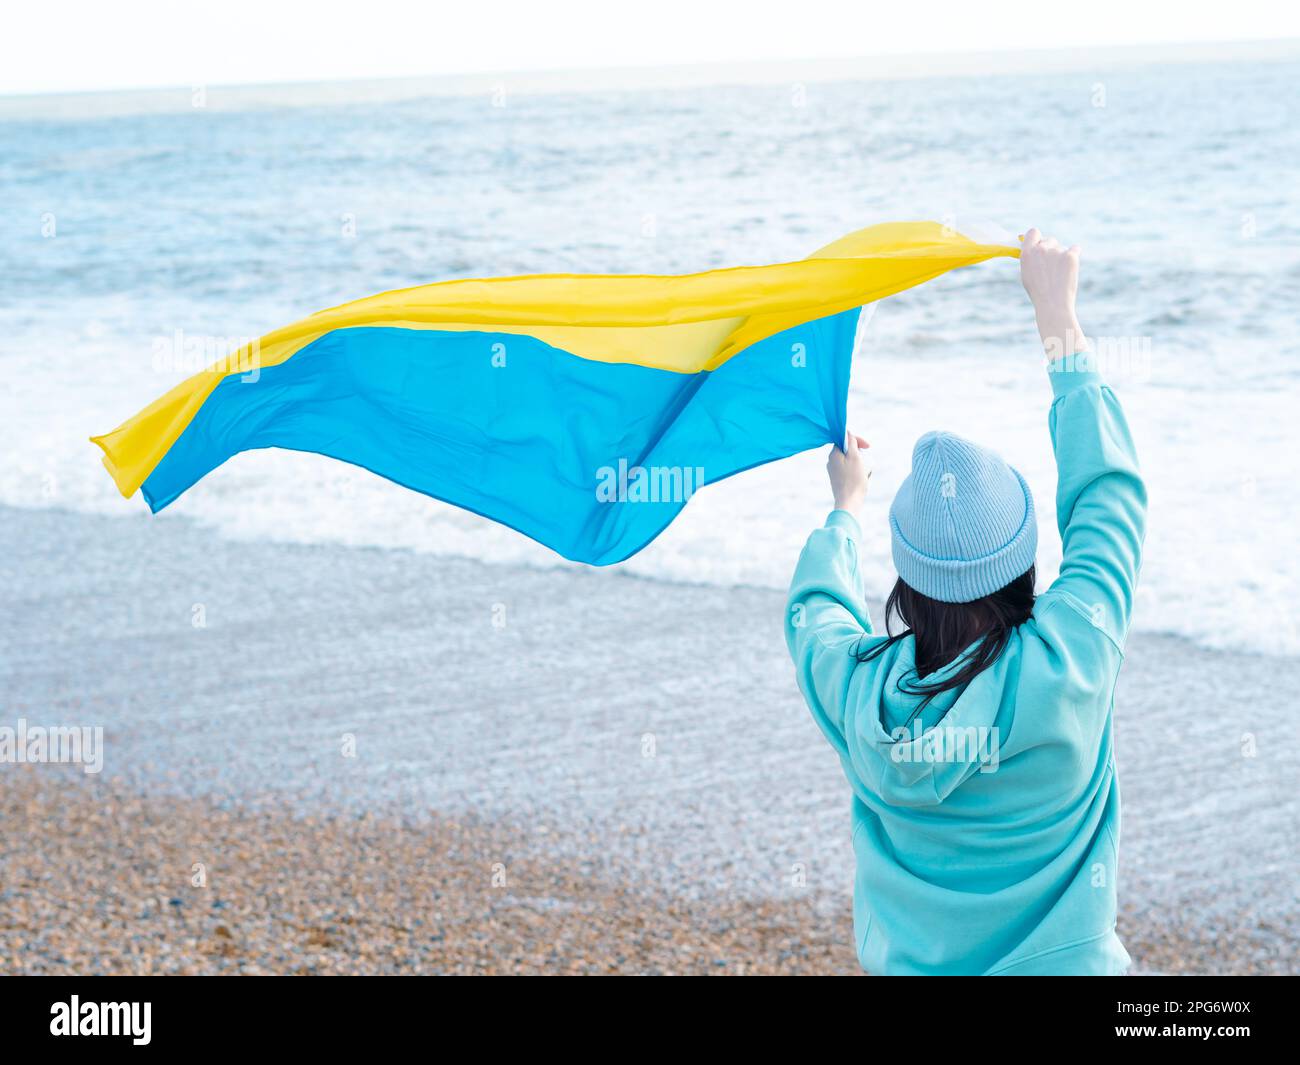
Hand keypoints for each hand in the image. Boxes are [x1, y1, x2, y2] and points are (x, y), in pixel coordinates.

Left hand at [828, 432, 870, 512]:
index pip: (845, 439)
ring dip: (860, 463)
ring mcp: (834, 471)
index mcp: (833, 454)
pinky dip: (857, 471)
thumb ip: (851, 443)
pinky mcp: (838, 479)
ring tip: (865, 472)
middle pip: (848, 450)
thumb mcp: (855, 457)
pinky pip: (849, 470)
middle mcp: (831, 461)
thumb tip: (848, 432)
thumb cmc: (854, 479)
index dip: (857, 440)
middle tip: (867, 461)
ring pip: (850, 460)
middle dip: (860, 453)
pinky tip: (862, 479)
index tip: (868, 447)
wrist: (849, 502)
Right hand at [1020, 228, 1085, 358]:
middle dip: (1051, 249)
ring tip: (1059, 274)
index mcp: (1027, 253)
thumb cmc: (1038, 292)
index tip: (1039, 244)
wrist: (1053, 304)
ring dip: (1062, 256)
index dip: (1037, 238)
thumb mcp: (1026, 274)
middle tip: (1051, 266)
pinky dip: (1074, 256)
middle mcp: (1041, 249)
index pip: (1033, 232)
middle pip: (1049, 240)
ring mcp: (1056, 251)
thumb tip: (1035, 247)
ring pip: (1062, 247)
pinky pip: (1075, 249)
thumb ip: (1030, 258)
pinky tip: (1070, 268)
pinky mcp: (1070, 255)